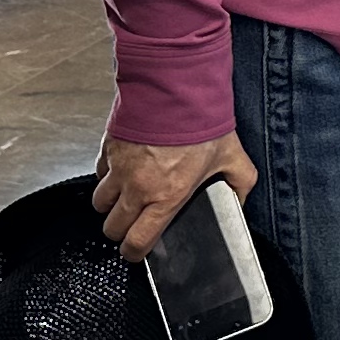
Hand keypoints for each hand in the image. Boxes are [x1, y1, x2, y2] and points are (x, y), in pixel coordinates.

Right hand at [96, 134, 255, 263]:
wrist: (176, 88)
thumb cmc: (202, 122)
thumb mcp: (233, 157)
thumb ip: (240, 184)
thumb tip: (240, 201)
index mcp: (166, 197)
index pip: (137, 242)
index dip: (134, 252)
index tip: (137, 250)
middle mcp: (138, 189)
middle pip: (112, 228)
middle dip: (120, 230)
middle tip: (132, 223)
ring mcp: (119, 169)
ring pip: (99, 203)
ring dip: (110, 204)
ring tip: (125, 196)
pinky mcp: (108, 149)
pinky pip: (99, 174)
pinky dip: (107, 176)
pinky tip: (123, 169)